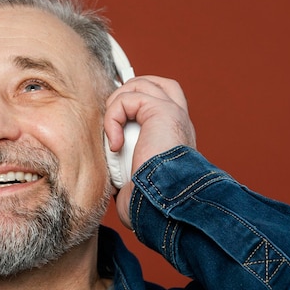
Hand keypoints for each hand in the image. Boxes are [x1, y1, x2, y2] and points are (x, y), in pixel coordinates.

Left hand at [104, 76, 195, 227]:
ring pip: (139, 85)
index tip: (116, 125)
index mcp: (175, 137)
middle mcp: (178, 121)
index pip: (161, 103)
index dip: (135, 105)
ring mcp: (172, 113)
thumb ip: (128, 168)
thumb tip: (112, 177)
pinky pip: (127, 99)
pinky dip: (113, 119)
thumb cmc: (149, 205)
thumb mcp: (137, 182)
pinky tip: (115, 145)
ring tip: (113, 136)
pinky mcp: (161, 111)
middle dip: (127, 92)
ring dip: (117, 106)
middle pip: (155, 83)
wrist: (162, 205)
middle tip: (112, 120)